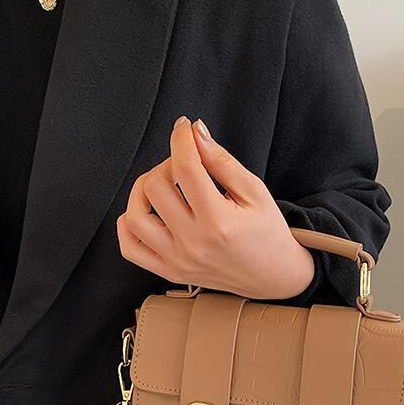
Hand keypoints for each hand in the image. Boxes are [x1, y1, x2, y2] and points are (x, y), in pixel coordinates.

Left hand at [117, 119, 315, 297]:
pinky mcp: (169, 271)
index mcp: (219, 222)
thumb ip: (221, 160)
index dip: (181, 139)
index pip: (185, 168)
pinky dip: (129, 222)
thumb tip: (195, 132)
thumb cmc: (268, 232)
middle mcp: (193, 244)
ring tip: (164, 183)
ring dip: (143, 189)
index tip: (184, 127)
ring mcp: (177, 261)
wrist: (274, 276)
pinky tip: (148, 209)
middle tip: (184, 162)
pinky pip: (130, 247)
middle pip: (155, 188)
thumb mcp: (254, 190)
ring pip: (135, 216)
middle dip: (167, 163)